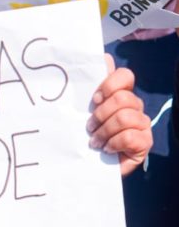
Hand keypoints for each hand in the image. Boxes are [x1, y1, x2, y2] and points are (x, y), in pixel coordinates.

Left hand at [87, 55, 151, 175]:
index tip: (93, 100)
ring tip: (95, 142)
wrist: (90, 167)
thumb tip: (103, 58)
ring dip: (104, 131)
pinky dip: (114, 143)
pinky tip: (107, 149)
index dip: (108, 86)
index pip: (124, 75)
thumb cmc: (86, 137)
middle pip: (122, 98)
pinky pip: (130, 136)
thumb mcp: (82, 112)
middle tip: (89, 128)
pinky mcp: (144, 143)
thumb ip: (89, 87)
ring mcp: (142, 124)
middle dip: (100, 115)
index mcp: (120, 95)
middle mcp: (134, 106)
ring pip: (125, 117)